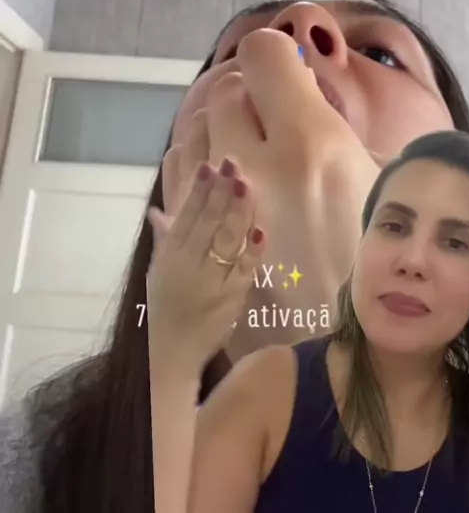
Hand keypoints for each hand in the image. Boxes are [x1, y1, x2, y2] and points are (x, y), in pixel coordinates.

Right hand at [147, 158, 264, 377]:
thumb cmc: (163, 309)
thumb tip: (158, 212)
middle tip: (232, 164)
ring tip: (246, 185)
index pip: (185, 217)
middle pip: (207, 223)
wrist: (168, 355)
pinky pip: (244, 270)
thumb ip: (163, 240)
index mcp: (169, 257)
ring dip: (237, 211)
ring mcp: (211, 282)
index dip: (198, 191)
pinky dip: (252, 250)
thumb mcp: (156, 273)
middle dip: (221, 192)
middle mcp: (188, 266)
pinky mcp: (231, 299)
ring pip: (226, 241)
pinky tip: (260, 229)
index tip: (209, 167)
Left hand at [204, 31, 383, 341]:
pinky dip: (192, 160)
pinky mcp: (193, 233)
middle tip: (265, 112)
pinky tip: (213, 171)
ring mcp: (215, 203)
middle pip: (227, 90)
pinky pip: (175, 172)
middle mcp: (257, 165)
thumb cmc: (365, 260)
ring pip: (194, 129)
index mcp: (311, 144)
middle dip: (247, 95)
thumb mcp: (374, 185)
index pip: (265, 55)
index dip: (273, 56)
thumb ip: (340, 130)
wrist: (332, 345)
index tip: (279, 71)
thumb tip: (306, 91)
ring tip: (240, 144)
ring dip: (216, 127)